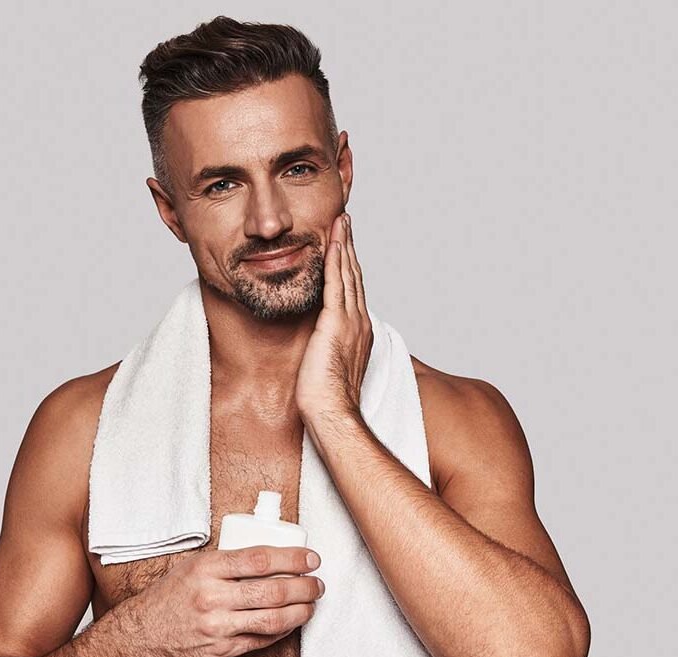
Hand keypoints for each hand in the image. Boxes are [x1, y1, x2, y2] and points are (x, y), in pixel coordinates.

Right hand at [123, 546, 323, 656]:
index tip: (310, 558)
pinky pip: (261, 640)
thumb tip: (269, 555)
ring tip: (311, 603)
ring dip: (299, 611)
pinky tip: (291, 621)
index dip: (291, 558)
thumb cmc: (170, 596)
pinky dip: (281, 630)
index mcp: (206, 569)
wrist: (143, 634)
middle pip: (271, 591)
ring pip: (271, 619)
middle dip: (303, 586)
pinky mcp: (222, 650)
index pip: (259, 559)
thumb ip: (227, 560)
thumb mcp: (193, 566)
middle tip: (317, 582)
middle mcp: (212, 597)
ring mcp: (218, 627)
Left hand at [295, 212, 372, 422]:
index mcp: (359, 331)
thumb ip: (327, 346)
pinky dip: (334, 261)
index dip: (349, 264)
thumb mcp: (329, 364)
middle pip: (354, 275)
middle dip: (349, 246)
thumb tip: (318, 342)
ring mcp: (350, 321)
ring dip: (344, 245)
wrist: (333, 413)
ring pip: (347, 274)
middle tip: (345, 221)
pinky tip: (332, 243)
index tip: (345, 244)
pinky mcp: (335, 323)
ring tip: (340, 222)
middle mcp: (359, 322)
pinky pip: (335, 284)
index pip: (354, 290)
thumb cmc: (327, 399)